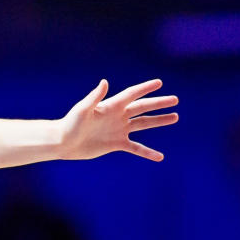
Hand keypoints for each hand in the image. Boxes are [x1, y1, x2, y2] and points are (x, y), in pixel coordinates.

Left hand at [56, 79, 177, 160]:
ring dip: (159, 121)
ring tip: (175, 117)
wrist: (64, 143)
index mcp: (110, 105)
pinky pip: (136, 148)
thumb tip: (104, 82)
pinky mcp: (116, 143)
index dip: (145, 88)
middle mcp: (117, 116)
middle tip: (175, 99)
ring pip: (143, 123)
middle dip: (158, 103)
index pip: (132, 94)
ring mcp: (118, 129)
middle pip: (142, 107)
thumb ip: (95, 97)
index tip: (159, 82)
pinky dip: (147, 152)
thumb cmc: (70, 124)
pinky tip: (159, 157)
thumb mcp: (83, 110)